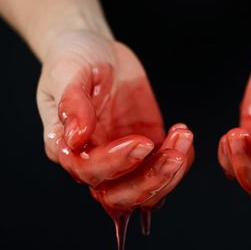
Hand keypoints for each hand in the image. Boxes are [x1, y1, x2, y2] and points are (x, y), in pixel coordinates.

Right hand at [38, 30, 193, 212]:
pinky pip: (166, 173)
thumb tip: (74, 138)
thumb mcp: (67, 72)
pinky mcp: (147, 153)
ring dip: (170, 173)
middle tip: (174, 155)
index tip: (141, 141)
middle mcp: (95, 161)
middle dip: (150, 182)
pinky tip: (182, 136)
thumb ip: (71, 104)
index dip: (116, 163)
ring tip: (183, 136)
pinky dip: (181, 162)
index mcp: (67, 147)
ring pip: (147, 193)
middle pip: (120, 197)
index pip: (89, 171)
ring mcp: (124, 161)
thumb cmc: (75, 60)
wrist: (100, 52)